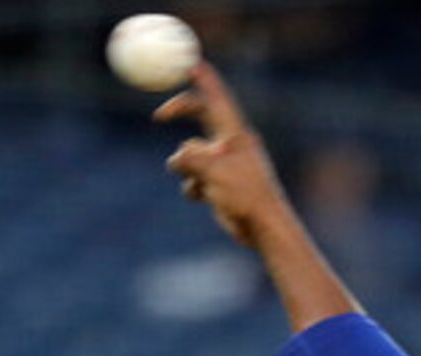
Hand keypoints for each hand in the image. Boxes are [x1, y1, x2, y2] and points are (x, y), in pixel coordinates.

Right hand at [156, 63, 293, 251]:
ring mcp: (222, 163)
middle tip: (158, 117)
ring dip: (186, 168)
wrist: (262, 228)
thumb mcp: (213, 171)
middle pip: (199, 114)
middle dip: (179, 112)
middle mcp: (229, 143)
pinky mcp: (218, 183)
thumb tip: (176, 159)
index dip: (202, 78)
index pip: (216, 97)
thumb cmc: (245, 196)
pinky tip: (205, 199)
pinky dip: (192, 188)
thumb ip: (190, 159)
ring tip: (203, 184)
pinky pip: (192, 179)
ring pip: (189, 154)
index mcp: (235, 133)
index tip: (185, 62)